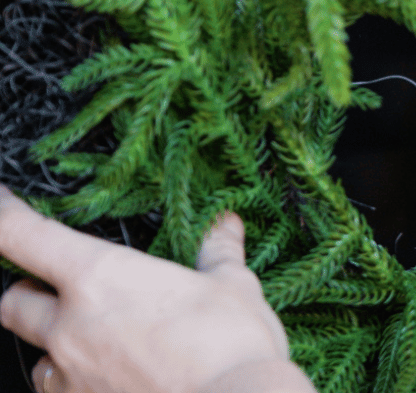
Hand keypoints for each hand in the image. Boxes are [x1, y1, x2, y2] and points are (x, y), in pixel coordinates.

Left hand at [0, 184, 310, 392]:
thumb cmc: (232, 346)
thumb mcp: (233, 288)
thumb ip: (218, 254)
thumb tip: (226, 227)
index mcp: (101, 277)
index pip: (22, 235)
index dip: (4, 213)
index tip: (3, 201)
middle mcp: (70, 326)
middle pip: (12, 300)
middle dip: (30, 290)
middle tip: (62, 285)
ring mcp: (70, 376)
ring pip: (36, 355)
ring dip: (55, 344)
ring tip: (98, 343)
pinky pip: (61, 391)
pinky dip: (77, 382)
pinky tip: (114, 377)